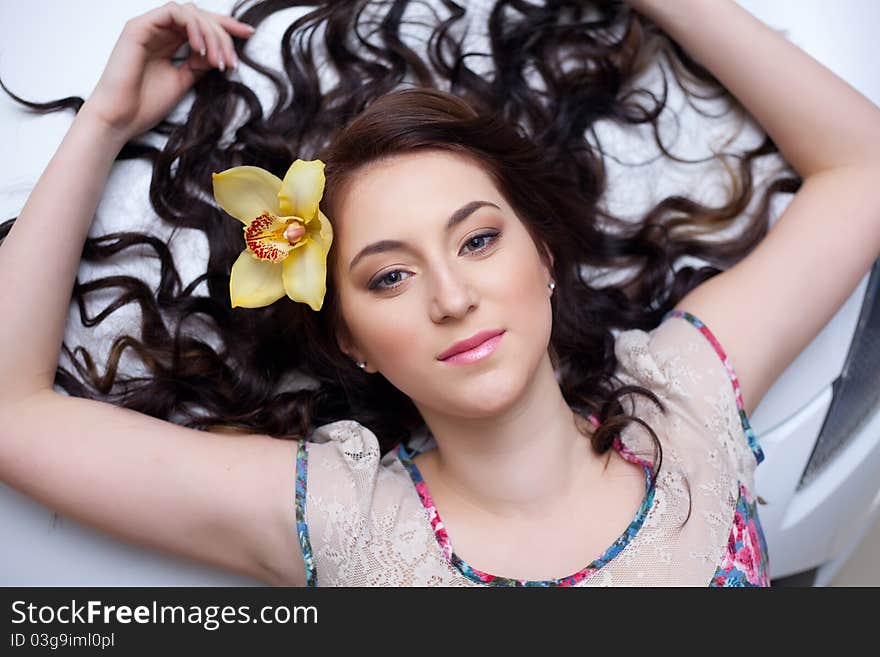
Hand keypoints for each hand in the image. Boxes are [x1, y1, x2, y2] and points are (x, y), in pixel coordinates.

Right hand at [82, 1, 254, 141]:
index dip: (226, 28)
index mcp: (169, 42)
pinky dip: (193, 27)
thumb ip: (199, 64)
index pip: (201, 27)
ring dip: (211, 34)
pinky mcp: (138, 27)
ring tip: (219, 60)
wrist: (120, 119)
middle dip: (223, 34)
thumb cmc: (145, 105)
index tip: (248, 35)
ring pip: (190, 13)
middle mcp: (159, 31)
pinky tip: (202, 49)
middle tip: (233, 59)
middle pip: (200, 17)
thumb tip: (219, 53)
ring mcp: (149, 27)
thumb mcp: (183, 82)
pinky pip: (172, 13)